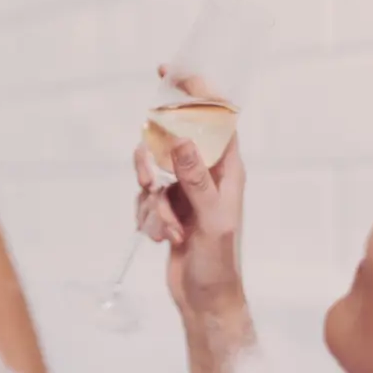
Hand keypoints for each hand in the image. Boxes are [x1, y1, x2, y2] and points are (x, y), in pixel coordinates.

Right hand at [135, 105, 245, 314]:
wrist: (204, 300)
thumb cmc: (219, 262)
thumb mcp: (211, 219)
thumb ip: (196, 179)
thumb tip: (181, 140)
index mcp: (228, 169)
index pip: (216, 118)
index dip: (196, 92)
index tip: (170, 72)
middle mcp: (205, 175)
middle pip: (170, 142)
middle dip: (152, 162)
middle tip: (149, 181)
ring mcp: (184, 192)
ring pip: (151, 174)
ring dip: (152, 204)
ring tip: (166, 227)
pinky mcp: (167, 211)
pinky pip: (145, 201)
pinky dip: (149, 220)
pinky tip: (163, 240)